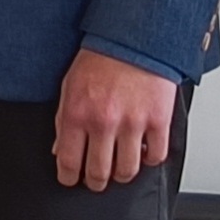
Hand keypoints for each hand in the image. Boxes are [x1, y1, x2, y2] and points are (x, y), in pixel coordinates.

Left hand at [51, 47, 179, 190]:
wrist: (135, 37)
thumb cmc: (101, 59)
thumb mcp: (70, 86)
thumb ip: (63, 121)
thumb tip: (60, 150)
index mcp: (77, 113)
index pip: (69, 162)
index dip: (69, 178)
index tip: (71, 180)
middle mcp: (104, 122)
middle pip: (99, 173)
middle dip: (95, 182)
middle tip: (96, 180)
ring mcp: (133, 123)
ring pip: (127, 171)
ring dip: (122, 175)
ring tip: (119, 168)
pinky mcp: (159, 120)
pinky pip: (156, 156)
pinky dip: (149, 159)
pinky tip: (142, 151)